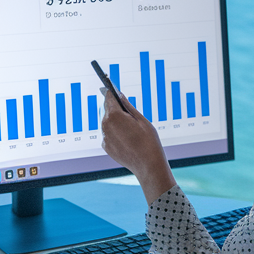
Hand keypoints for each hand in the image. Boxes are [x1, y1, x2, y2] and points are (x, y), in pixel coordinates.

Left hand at [100, 87, 176, 202]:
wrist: (148, 165)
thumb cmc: (148, 141)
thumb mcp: (141, 119)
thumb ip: (128, 106)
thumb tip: (119, 95)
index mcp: (114, 116)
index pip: (108, 97)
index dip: (111, 92)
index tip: (112, 88)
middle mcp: (105, 126)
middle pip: (106, 110)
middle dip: (114, 107)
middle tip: (126, 110)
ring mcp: (104, 137)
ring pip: (106, 122)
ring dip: (114, 120)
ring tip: (129, 126)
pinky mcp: (105, 147)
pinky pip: (108, 134)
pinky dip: (115, 132)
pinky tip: (127, 137)